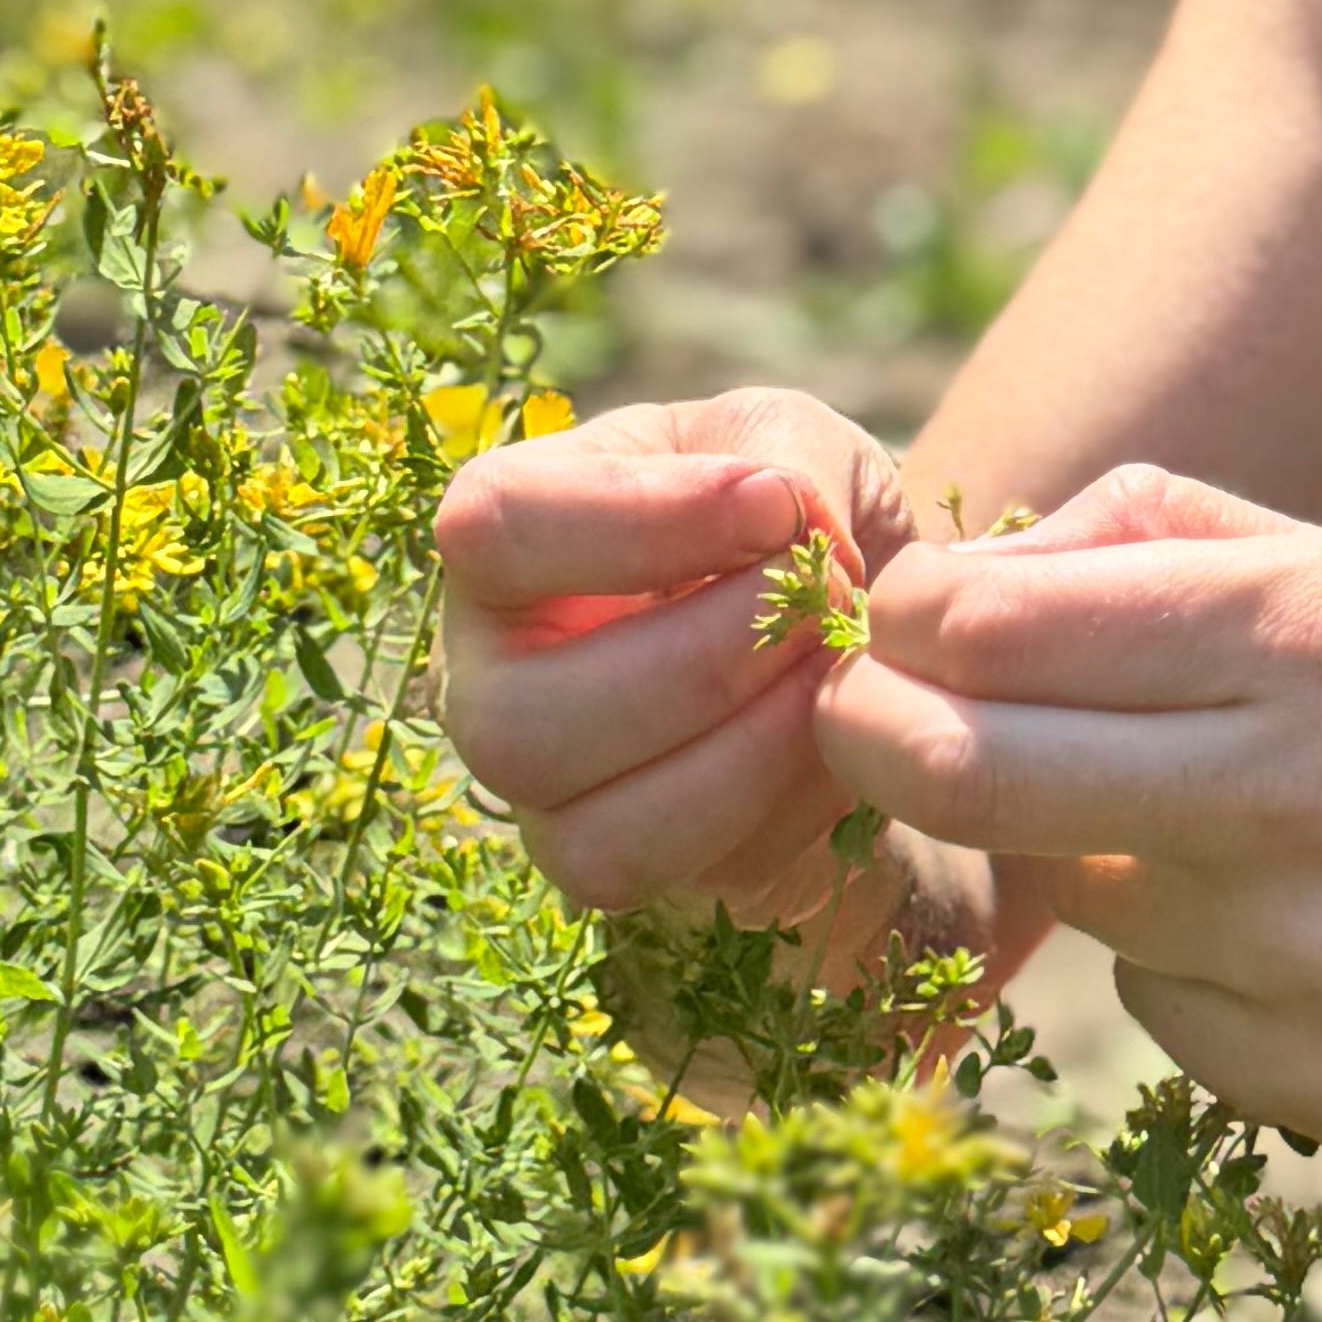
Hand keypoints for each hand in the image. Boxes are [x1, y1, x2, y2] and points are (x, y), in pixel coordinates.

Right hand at [433, 384, 987, 980]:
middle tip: (822, 602)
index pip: (496, 528)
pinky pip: (677, 873)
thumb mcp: (792, 447)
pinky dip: (777, 808)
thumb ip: (783, 457)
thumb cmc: (777, 527)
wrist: (838, 652)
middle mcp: (483, 672)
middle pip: (522, 718)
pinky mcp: (605, 865)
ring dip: (746, 746)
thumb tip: (777, 516)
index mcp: (499, 538)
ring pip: (592, 826)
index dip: (641, 519)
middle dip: (703, 661)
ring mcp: (534, 788)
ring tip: (830, 666)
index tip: (773, 506)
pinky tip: (829, 742)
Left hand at [816, 461, 1321, 1159]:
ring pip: (1058, 887)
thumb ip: (1179, 535)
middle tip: (867, 724)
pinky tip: (1311, 937)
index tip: (894, 626)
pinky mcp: (1303, 1080)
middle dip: (875, 739)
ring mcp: (1297, 953)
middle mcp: (1293, 787)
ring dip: (1069, 848)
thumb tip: (984, 558)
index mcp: (1311, 629)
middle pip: (958, 770)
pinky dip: (1187, 964)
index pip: (986, 625)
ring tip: (1192, 817)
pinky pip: (1157, 1003)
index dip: (898, 624)